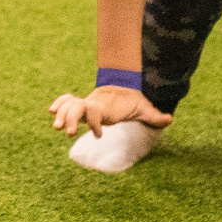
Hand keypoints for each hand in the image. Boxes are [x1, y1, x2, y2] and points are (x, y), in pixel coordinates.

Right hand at [49, 85, 173, 137]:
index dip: (94, 123)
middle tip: (68, 133)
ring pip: (68, 106)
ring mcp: (86, 106)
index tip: (99, 135)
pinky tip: (51, 112)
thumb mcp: (144, 107)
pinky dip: (59, 104)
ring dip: (61, 115)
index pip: (95, 113)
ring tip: (56, 128)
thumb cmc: (132, 101)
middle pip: (76, 108)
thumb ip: (154, 115)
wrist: (123, 86)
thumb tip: (169, 120)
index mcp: (106, 107)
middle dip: (70, 119)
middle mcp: (93, 106)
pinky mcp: (82, 108)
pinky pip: (66, 102)